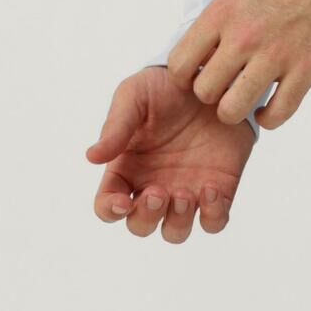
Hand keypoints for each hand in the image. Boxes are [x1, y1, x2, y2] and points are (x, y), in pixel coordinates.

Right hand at [87, 69, 254, 242]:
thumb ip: (115, 127)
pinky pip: (214, 222)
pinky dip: (213, 216)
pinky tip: (211, 189)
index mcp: (127, 169)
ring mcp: (186, 191)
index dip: (110, 211)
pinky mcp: (219, 190)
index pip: (108, 205)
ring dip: (176, 221)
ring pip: (175, 231)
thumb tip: (91, 157)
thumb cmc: (164, 87)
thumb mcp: (134, 97)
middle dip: (146, 217)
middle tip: (157, 192)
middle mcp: (153, 186)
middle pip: (140, 226)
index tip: (122, 202)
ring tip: (183, 193)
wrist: (210, 79)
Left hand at [164, 0, 310, 131]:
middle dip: (210, 94)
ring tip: (241, 102)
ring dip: (234, 111)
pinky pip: (278, 114)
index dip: (184, 76)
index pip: (180, 63)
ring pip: (233, 110)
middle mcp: (243, 39)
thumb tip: (201, 50)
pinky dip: (269, 119)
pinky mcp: (304, 71)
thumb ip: (217, 22)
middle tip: (222, 87)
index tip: (196, 75)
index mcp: (221, 16)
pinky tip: (267, 111)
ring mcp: (274, 57)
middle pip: (204, 91)